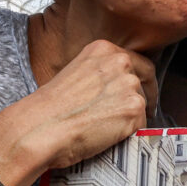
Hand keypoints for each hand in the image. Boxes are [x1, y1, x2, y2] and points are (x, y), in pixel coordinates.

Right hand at [0, 40, 156, 174]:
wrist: (41, 127)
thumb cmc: (49, 109)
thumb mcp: (75, 74)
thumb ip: (100, 75)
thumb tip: (115, 89)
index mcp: (104, 49)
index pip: (137, 63)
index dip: (140, 80)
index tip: (139, 92)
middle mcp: (120, 62)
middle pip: (145, 81)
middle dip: (142, 97)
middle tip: (131, 113)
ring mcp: (129, 84)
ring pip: (143, 104)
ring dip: (133, 116)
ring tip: (111, 128)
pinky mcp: (134, 108)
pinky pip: (142, 124)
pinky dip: (131, 132)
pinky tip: (112, 136)